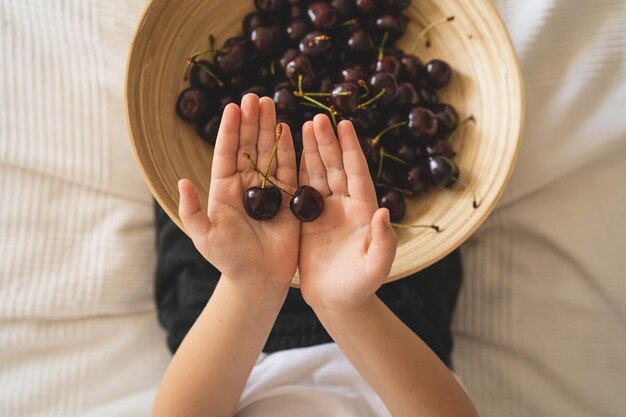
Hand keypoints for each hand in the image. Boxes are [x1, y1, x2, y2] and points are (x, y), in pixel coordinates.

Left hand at [178, 94, 298, 293]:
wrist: (258, 278)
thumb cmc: (229, 259)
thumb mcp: (204, 236)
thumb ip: (192, 210)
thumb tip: (182, 181)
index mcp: (224, 189)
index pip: (226, 153)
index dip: (230, 130)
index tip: (233, 107)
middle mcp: (246, 184)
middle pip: (248, 145)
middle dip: (251, 121)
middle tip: (254, 96)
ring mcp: (268, 189)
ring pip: (268, 151)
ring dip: (269, 127)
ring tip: (270, 103)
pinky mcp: (288, 197)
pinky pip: (288, 168)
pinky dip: (289, 149)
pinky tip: (288, 129)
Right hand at [298, 115, 397, 312]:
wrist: (337, 302)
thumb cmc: (359, 287)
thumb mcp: (374, 267)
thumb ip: (382, 241)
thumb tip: (383, 212)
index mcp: (362, 211)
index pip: (356, 174)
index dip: (350, 149)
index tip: (344, 125)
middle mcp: (344, 205)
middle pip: (335, 167)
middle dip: (327, 143)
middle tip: (317, 118)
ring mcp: (325, 210)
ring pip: (317, 173)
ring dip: (310, 151)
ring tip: (301, 126)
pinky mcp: (307, 219)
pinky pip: (300, 189)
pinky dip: (294, 170)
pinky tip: (287, 152)